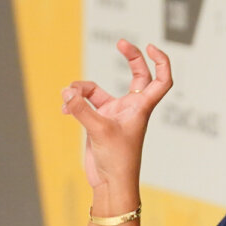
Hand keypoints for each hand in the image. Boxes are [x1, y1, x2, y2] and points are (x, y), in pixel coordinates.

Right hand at [61, 39, 172, 189]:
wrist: (110, 183)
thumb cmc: (117, 160)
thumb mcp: (99, 130)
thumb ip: (81, 108)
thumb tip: (66, 91)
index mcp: (141, 107)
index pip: (161, 80)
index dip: (160, 62)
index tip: (149, 47)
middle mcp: (131, 107)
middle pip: (138, 74)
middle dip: (130, 57)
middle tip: (121, 42)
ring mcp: (115, 113)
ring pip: (99, 89)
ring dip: (82, 88)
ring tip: (68, 97)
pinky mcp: (98, 121)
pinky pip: (84, 102)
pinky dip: (73, 102)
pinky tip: (64, 108)